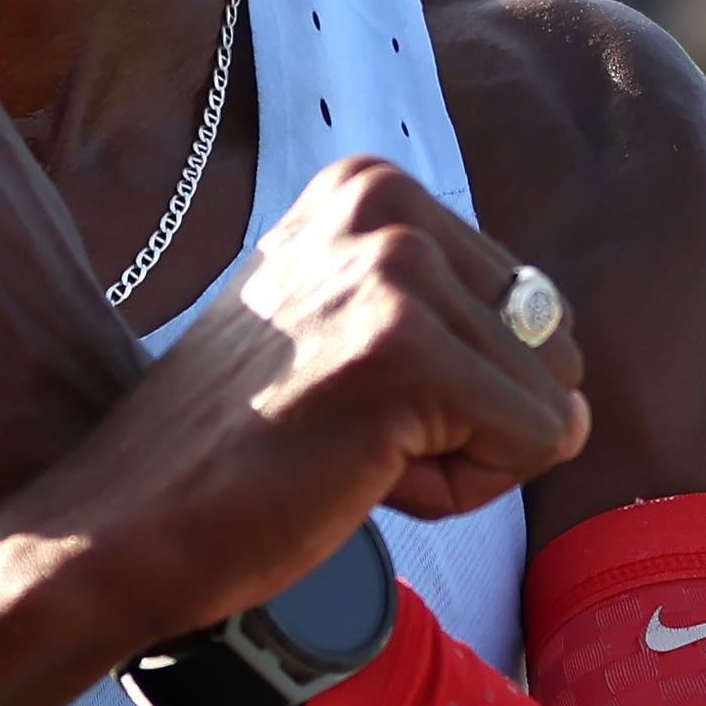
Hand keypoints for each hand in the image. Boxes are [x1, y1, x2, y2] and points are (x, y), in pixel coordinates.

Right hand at [0, 156, 589, 705]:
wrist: (130, 521)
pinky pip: (539, 443)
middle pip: (550, 346)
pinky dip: (463, 490)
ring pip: (550, 402)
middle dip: (472, 420)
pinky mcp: (408, 353)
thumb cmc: (241, 446)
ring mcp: (393, 270)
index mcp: (369, 184)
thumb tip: (576, 389)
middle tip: (346, 433)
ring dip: (461, 459)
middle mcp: (384, 201)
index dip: (456, 385)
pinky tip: (359, 476)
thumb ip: (444, 317)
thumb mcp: (339, 325)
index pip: (527, 303)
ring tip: (344, 451)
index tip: (342, 395)